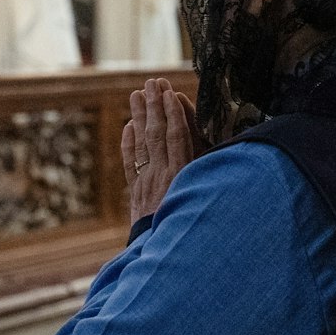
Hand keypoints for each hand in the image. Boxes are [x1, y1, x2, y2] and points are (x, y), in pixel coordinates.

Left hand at [122, 78, 202, 223]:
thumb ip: (206, 172)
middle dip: (154, 106)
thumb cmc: (192, 223)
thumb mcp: (203, 196)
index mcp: (182, 174)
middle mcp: (162, 174)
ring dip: (138, 116)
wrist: (162, 252)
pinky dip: (128, 143)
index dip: (173, 113)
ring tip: (136, 94)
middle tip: (151, 82)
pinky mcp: (136, 191)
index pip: (176, 136)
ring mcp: (146, 182)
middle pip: (157, 133)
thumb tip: (208, 148)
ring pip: (141, 143)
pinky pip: (130, 162)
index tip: (170, 93)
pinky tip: (128, 127)